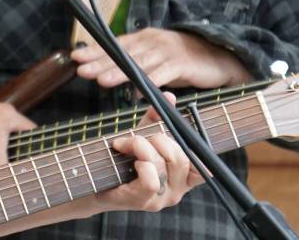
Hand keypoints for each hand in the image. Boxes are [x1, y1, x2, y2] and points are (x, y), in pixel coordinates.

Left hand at [71, 28, 252, 88]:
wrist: (219, 58)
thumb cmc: (183, 61)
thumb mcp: (155, 58)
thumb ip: (134, 63)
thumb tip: (107, 72)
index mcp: (144, 39)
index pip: (114, 45)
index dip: (95, 51)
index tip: (75, 57)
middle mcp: (153, 42)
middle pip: (122, 54)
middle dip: (100, 62)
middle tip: (81, 69)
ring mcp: (167, 52)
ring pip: (139, 64)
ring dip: (119, 73)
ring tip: (101, 80)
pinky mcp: (182, 64)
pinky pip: (163, 75)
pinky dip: (150, 83)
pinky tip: (138, 92)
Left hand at [94, 95, 200, 212]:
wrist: (95, 180)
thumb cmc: (121, 159)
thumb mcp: (141, 135)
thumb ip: (156, 118)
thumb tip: (169, 97)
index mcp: (182, 177)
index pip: (204, 168)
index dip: (195, 149)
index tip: (176, 131)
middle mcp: (176, 190)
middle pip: (181, 159)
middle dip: (158, 139)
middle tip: (138, 136)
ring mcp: (161, 198)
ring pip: (162, 165)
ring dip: (140, 146)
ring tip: (125, 144)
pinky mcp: (143, 202)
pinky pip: (150, 180)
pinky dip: (140, 163)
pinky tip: (129, 160)